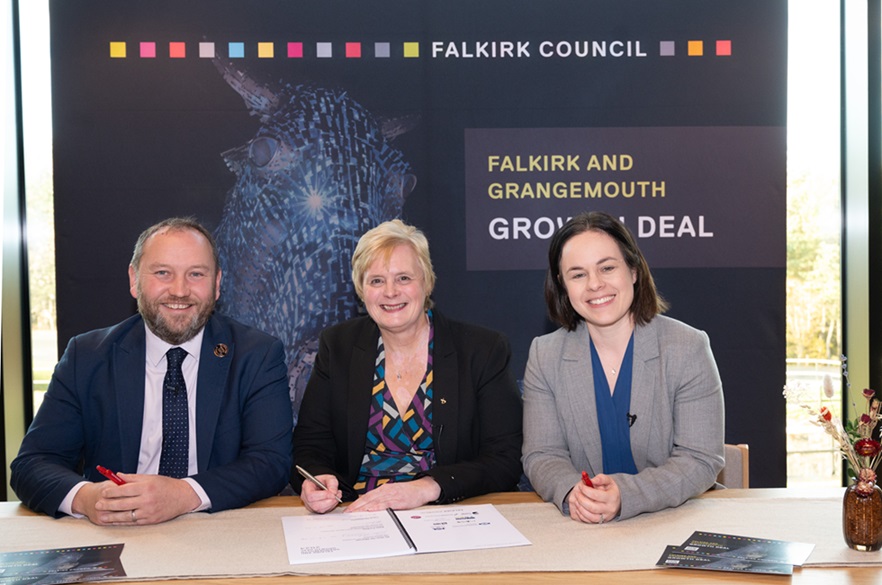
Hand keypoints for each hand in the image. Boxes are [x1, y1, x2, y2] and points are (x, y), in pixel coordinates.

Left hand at [74, 474, 199, 524]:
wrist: (183, 497)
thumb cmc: (167, 485)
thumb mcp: (150, 477)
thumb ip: (132, 477)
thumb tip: (117, 475)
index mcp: (146, 487)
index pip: (124, 490)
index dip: (111, 492)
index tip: (103, 492)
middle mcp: (147, 500)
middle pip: (122, 503)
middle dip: (108, 504)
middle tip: (98, 504)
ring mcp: (148, 511)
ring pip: (126, 515)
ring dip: (112, 516)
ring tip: (102, 516)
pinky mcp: (150, 520)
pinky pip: (133, 522)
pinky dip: (122, 522)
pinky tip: (115, 521)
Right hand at [299, 474, 341, 513]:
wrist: (323, 485)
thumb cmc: (323, 481)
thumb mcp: (329, 478)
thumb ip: (332, 483)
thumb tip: (333, 492)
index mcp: (306, 486)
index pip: (311, 495)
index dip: (323, 496)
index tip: (333, 494)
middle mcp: (306, 497)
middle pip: (315, 505)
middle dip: (328, 501)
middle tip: (336, 496)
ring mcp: (309, 505)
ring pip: (319, 509)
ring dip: (331, 504)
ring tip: (337, 497)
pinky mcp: (315, 510)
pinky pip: (323, 511)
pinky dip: (331, 506)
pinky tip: (334, 500)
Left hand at [345, 477, 440, 512]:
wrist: (422, 489)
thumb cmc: (408, 492)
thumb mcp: (393, 493)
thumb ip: (382, 499)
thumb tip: (371, 506)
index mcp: (383, 489)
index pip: (366, 496)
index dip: (356, 503)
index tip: (349, 509)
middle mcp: (386, 491)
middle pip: (368, 498)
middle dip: (357, 506)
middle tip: (348, 513)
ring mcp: (392, 495)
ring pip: (375, 501)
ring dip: (364, 507)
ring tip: (355, 513)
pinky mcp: (398, 500)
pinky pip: (386, 503)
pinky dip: (378, 506)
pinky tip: (372, 510)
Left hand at [567, 473, 620, 523]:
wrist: (618, 500)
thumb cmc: (610, 489)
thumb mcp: (608, 480)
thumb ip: (599, 478)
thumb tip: (590, 480)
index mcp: (612, 497)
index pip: (596, 495)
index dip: (586, 490)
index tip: (581, 486)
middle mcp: (610, 509)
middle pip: (592, 507)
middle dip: (581, 500)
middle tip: (577, 493)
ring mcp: (606, 517)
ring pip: (590, 517)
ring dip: (580, 509)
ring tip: (576, 501)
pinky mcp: (601, 522)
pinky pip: (589, 521)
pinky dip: (581, 515)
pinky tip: (578, 508)